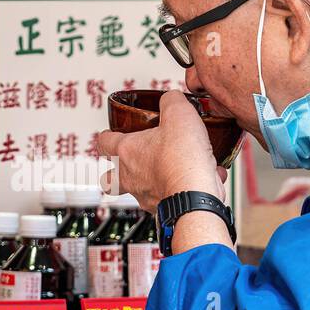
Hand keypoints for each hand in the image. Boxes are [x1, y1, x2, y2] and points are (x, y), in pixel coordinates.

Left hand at [96, 90, 225, 213]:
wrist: (197, 194)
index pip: (104, 142)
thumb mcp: (178, 113)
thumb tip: (171, 99)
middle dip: (115, 171)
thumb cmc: (181, 159)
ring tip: (172, 169)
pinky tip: (205, 178)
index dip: (106, 135)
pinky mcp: (165, 210)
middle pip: (109, 179)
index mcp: (127, 152)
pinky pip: (172, 198)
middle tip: (127, 162)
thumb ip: (171, 101)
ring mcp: (146, 196)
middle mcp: (131, 178)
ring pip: (140, 192)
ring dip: (153, 180)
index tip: (109, 133)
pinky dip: (186, 188)